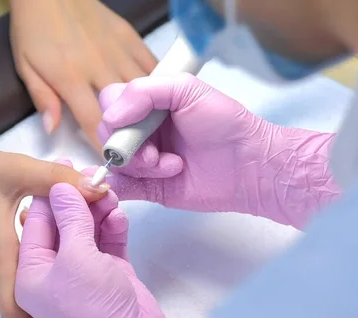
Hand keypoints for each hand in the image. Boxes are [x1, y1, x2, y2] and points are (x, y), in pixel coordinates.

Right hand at [0, 128, 109, 317]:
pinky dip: (50, 275)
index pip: (20, 317)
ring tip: (96, 288)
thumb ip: (61, 181)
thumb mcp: (22, 170)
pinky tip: (77, 258)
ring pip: (30, 294)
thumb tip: (99, 190)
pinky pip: (25, 279)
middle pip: (30, 312)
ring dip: (60, 292)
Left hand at [9, 0, 156, 148]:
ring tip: (156, 130)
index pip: (94, 123)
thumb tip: (52, 131)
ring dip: (150, 112)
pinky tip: (161, 98)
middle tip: (141, 152)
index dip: (106, 147)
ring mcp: (118, 52)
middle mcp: (98, 67)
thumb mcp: (26, 65)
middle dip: (134, 134)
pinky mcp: (129, 38)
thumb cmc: (35, 28)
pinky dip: (157, 84)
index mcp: (70, 77)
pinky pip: (151, 66)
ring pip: (144, 90)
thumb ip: (42, 99)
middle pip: (126, 110)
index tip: (114, 163)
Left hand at [16, 183, 182, 317]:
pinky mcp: (110, 275)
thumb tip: (64, 186)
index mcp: (30, 273)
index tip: (66, 165)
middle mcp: (54, 273)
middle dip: (79, 201)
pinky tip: (119, 214)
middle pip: (64, 226)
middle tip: (95, 175)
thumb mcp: (76, 257)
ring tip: (111, 192)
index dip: (51, 193)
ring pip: (88, 232)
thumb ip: (71, 218)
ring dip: (99, 213)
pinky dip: (113, 229)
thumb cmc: (94, 308)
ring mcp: (84, 274)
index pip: (36, 224)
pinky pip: (108, 244)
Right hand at [98, 73, 339, 228]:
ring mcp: (146, 162)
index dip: (116, 114)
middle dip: (129, 145)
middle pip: (108, 135)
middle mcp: (144, 131)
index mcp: (150, 105)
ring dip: (140, 166)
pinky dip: (120, 186)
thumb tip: (110, 117)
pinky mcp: (150, 189)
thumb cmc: (224, 123)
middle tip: (156, 153)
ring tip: (173, 166)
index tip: (136, 124)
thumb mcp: (187, 89)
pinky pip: (121, 188)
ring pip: (115, 163)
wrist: (249, 165)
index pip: (111, 103)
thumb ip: (144, 92)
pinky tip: (148, 179)